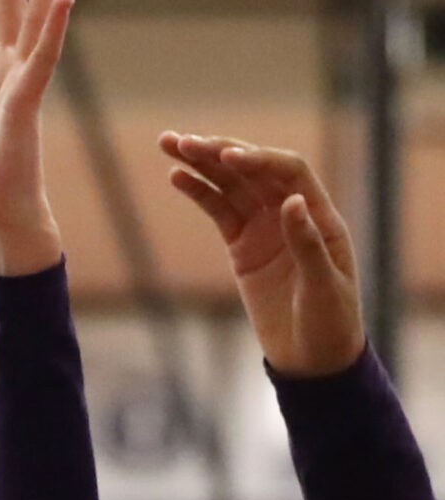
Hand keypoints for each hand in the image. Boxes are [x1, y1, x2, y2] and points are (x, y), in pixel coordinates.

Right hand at [159, 133, 364, 377]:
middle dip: (220, 152)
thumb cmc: (329, 322)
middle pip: (253, 170)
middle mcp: (291, 214)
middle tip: (184, 141)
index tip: (228, 157)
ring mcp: (264, 228)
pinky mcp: (242, 246)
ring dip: (202, 163)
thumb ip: (307, 243)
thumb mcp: (324, 286)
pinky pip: (218, 211)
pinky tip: (177, 176)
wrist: (312, 358)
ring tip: (170, 145)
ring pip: (230, 185)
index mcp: (320, 216)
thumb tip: (291, 201)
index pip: (288, 172)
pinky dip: (199, 192)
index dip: (259, 160)